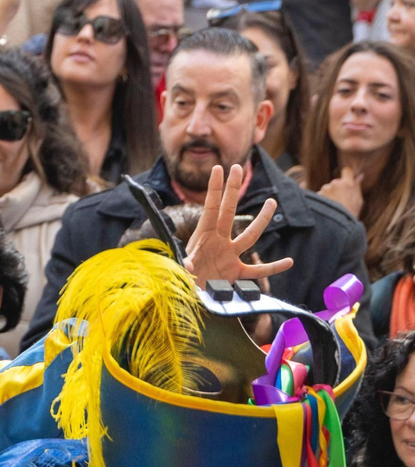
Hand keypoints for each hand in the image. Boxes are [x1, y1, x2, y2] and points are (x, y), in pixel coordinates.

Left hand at [183, 163, 295, 285]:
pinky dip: (273, 267)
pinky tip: (289, 262)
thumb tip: (186, 266)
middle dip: (232, 190)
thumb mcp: (178, 271)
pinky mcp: (237, 273)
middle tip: (238, 167)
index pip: (210, 208)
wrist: (188, 299)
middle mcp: (218, 242)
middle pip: (228, 212)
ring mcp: (230, 256)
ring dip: (261, 219)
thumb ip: (182, 267)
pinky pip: (258, 271)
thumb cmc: (180, 282)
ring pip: (250, 235)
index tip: (218, 168)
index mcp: (202, 237)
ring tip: (272, 201)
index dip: (214, 189)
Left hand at [316, 166, 364, 218]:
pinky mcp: (317, 195)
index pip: (346, 170)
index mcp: (347, 183)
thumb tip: (360, 176)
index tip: (347, 179)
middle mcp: (334, 183)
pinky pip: (321, 195)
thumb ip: (357, 186)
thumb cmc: (351, 213)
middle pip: (336, 182)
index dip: (347, 174)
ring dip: (329, 194)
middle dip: (338, 188)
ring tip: (334, 206)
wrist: (338, 225)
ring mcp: (325, 189)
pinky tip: (327, 208)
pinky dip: (323, 200)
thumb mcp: (359, 200)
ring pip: (327, 188)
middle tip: (341, 200)